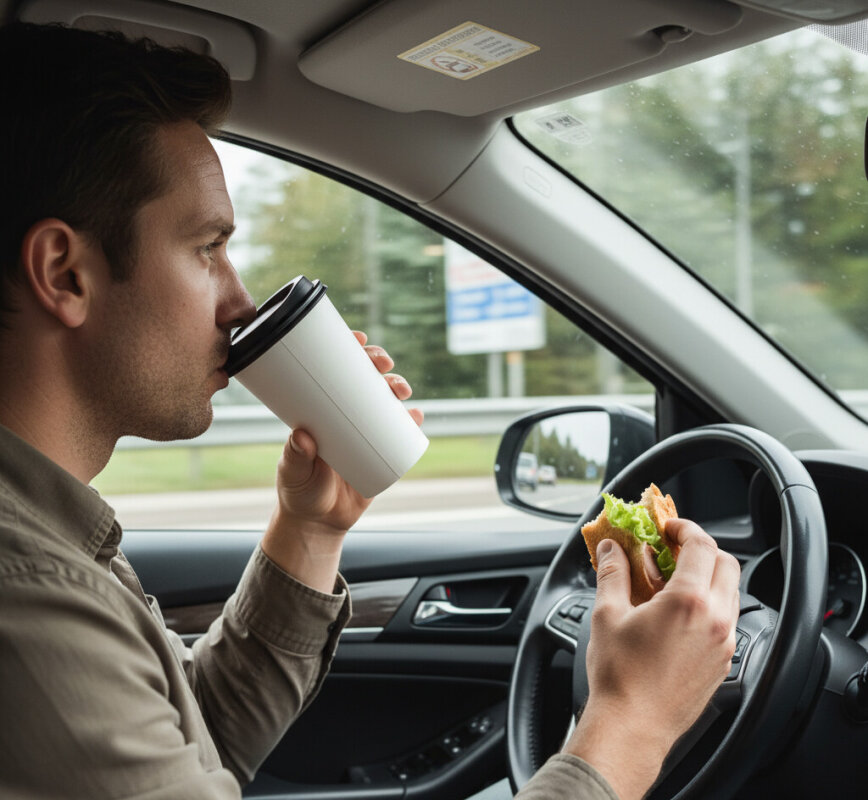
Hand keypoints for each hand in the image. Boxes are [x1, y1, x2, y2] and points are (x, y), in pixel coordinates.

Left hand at [261, 331, 421, 591]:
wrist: (318, 522)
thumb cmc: (299, 492)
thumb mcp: (293, 473)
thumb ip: (295, 457)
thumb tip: (302, 436)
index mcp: (319, 410)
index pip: (332, 370)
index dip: (347, 349)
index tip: (358, 338)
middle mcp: (343, 415)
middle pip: (363, 378)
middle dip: (377, 363)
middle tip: (383, 363)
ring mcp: (364, 431)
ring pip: (384, 400)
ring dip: (396, 387)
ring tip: (401, 390)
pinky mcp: (380, 451)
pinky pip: (399, 431)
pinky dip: (410, 421)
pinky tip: (415, 417)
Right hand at [564, 519, 739, 799]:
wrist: (632, 727)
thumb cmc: (620, 675)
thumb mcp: (607, 614)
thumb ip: (612, 572)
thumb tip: (610, 548)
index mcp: (689, 602)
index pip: (701, 545)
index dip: (684, 528)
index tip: (666, 528)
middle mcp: (716, 620)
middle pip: (726, 564)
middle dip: (701, 549)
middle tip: (672, 549)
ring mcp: (724, 643)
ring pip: (729, 592)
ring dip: (706, 577)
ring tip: (671, 582)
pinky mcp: (722, 662)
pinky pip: (725, 620)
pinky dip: (708, 605)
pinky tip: (677, 613)